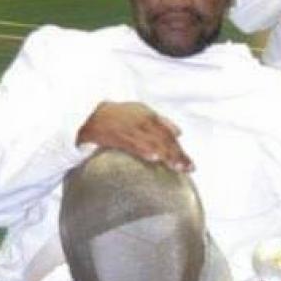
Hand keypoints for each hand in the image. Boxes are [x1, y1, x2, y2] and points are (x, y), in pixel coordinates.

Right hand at [77, 101, 192, 171]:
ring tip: (177, 168)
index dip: (180, 150)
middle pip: (164, 140)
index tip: (190, 165)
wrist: (89, 113)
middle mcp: (142, 122)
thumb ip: (162, 122)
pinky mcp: (116, 135)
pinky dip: (143, 149)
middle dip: (177, 155)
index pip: (169, 135)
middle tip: (188, 169)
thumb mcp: (141, 111)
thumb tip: (179, 132)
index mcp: (150, 117)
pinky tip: (153, 157)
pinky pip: (131, 143)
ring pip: (152, 142)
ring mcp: (130, 128)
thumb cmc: (118, 114)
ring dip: (166, 155)